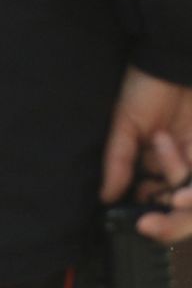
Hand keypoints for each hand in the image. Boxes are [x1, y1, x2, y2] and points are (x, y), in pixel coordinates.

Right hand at [100, 66, 191, 242]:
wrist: (173, 62)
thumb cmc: (145, 87)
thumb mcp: (123, 123)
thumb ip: (117, 161)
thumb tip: (104, 196)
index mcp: (150, 163)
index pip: (150, 200)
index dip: (145, 217)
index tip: (134, 223)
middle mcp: (174, 167)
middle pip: (178, 209)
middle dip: (168, 223)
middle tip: (149, 225)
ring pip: (191, 201)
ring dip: (183, 209)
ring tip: (173, 202)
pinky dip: (190, 192)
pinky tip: (180, 196)